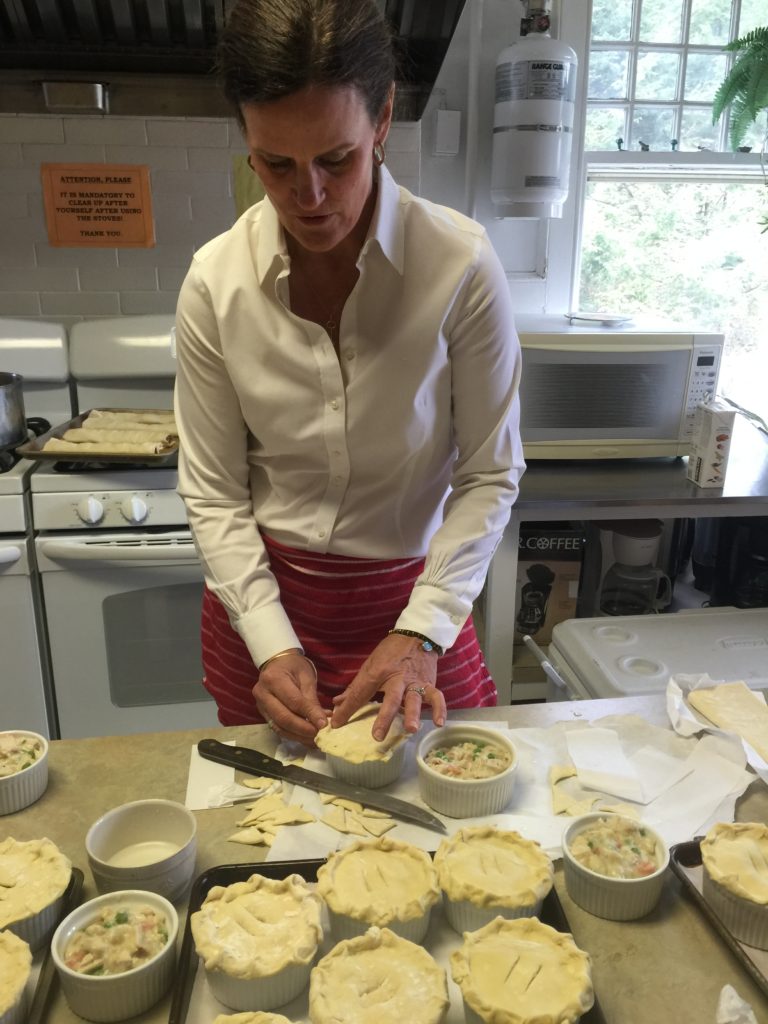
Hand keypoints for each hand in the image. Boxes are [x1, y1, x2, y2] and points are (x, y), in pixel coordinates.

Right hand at [252, 651, 327, 744]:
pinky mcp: (262, 714)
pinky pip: (277, 728)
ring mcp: (260, 705)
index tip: (324, 724)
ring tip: (314, 739)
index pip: (294, 701)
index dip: (309, 714)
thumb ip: (312, 699)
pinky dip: (292, 735)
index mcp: (273, 679)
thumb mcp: (306, 677)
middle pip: (283, 717)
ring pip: (278, 726)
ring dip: (298, 736)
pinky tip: (305, 737)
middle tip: (319, 734)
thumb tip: (322, 722)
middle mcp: (262, 693)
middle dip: (302, 729)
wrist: (277, 663)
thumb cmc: (294, 666)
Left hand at [331, 634, 446, 740]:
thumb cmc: (390, 652)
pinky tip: (438, 724)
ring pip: (415, 699)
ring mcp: (415, 682)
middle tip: (377, 736)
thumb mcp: (370, 665)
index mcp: (378, 672)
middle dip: (384, 717)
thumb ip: (356, 687)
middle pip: (390, 699)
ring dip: (413, 714)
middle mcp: (397, 678)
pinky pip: (437, 697)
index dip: (347, 709)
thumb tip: (337, 704)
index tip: (336, 724)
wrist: (417, 635)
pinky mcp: (429, 683)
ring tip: (410, 729)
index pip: (360, 693)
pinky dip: (440, 710)